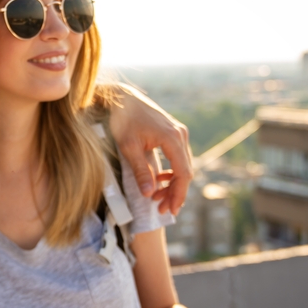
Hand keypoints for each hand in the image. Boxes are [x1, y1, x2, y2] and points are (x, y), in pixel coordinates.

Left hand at [107, 84, 192, 214]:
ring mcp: (179, 133)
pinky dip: (171, 171)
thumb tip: (148, 194)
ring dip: (172, 184)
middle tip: (162, 209)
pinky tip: (159, 180)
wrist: (122, 98)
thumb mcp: (128, 147)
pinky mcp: (173, 133)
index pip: (182, 173)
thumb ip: (140, 171)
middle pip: (185, 171)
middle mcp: (180, 135)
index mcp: (173, 138)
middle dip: (175, 193)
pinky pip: (178, 157)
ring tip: (158, 197)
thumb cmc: (123, 119)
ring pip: (183, 165)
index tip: (170, 210)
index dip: (178, 194)